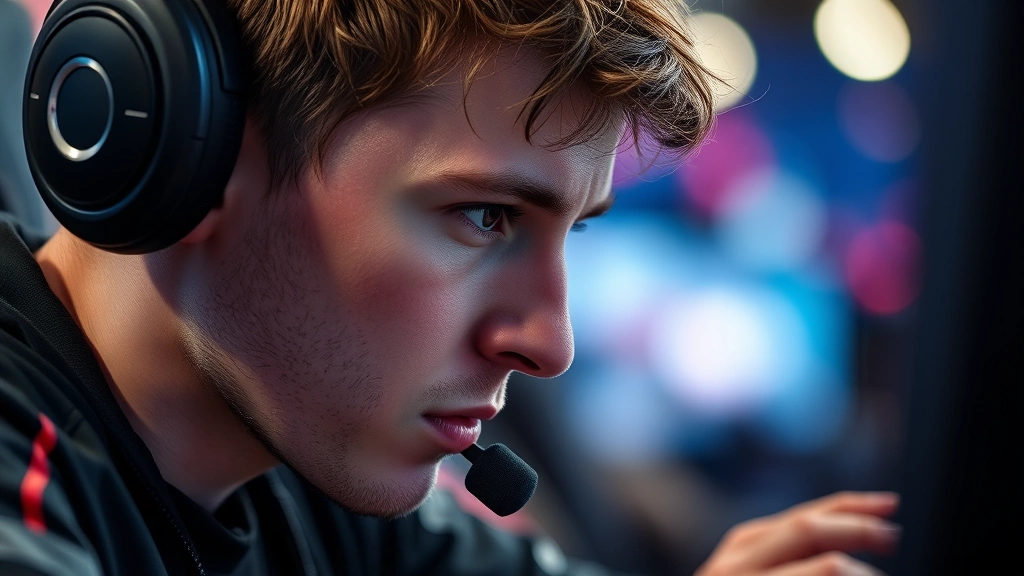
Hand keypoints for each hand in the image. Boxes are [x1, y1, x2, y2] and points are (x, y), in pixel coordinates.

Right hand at [695, 491, 900, 575]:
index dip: (850, 506)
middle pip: (807, 530)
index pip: (804, 515)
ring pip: (827, 566)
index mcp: (743, 548)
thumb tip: (860, 537)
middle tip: (892, 538)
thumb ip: (796, 555)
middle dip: (858, 529)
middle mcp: (735, 566)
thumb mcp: (761, 572)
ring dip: (862, 574)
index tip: (888, 506)